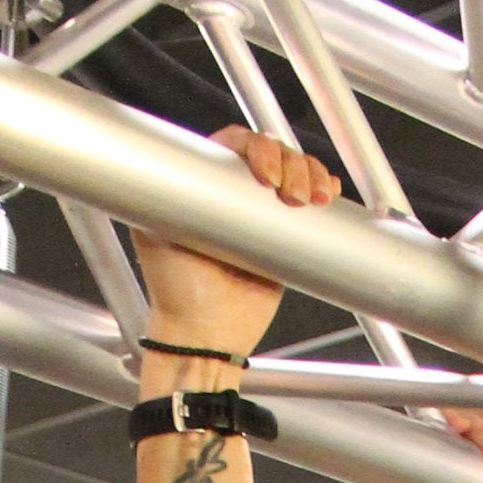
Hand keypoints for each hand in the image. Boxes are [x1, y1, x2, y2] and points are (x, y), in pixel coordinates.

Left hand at [136, 131, 339, 363]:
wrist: (206, 336)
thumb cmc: (176, 292)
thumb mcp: (156, 234)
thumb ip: (161, 196)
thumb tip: (161, 162)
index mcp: (206, 184)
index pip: (236, 146)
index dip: (257, 148)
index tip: (265, 174)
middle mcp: (235, 193)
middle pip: (272, 153)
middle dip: (290, 163)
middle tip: (290, 195)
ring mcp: (263, 214)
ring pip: (295, 171)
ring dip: (310, 174)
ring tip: (311, 200)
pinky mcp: (284, 237)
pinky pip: (309, 203)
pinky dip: (323, 188)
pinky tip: (326, 194)